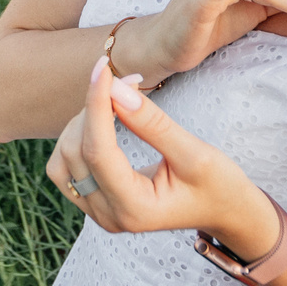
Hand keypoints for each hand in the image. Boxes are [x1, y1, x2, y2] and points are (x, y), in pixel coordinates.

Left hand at [47, 58, 278, 255]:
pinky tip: (102, 119)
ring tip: (115, 99)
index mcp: (135, 209)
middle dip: (94, 108)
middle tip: (126, 79)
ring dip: (81, 123)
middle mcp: (109, 216)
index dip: (97, 105)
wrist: (224, 212)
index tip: (104, 69)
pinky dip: (79, 137)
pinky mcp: (94, 203)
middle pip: (76, 153)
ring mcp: (98, 213)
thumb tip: (117, 89)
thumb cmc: (219, 185)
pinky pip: (66, 167)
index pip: (98, 152)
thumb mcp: (195, 153)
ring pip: (63, 160)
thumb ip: (154, 124)